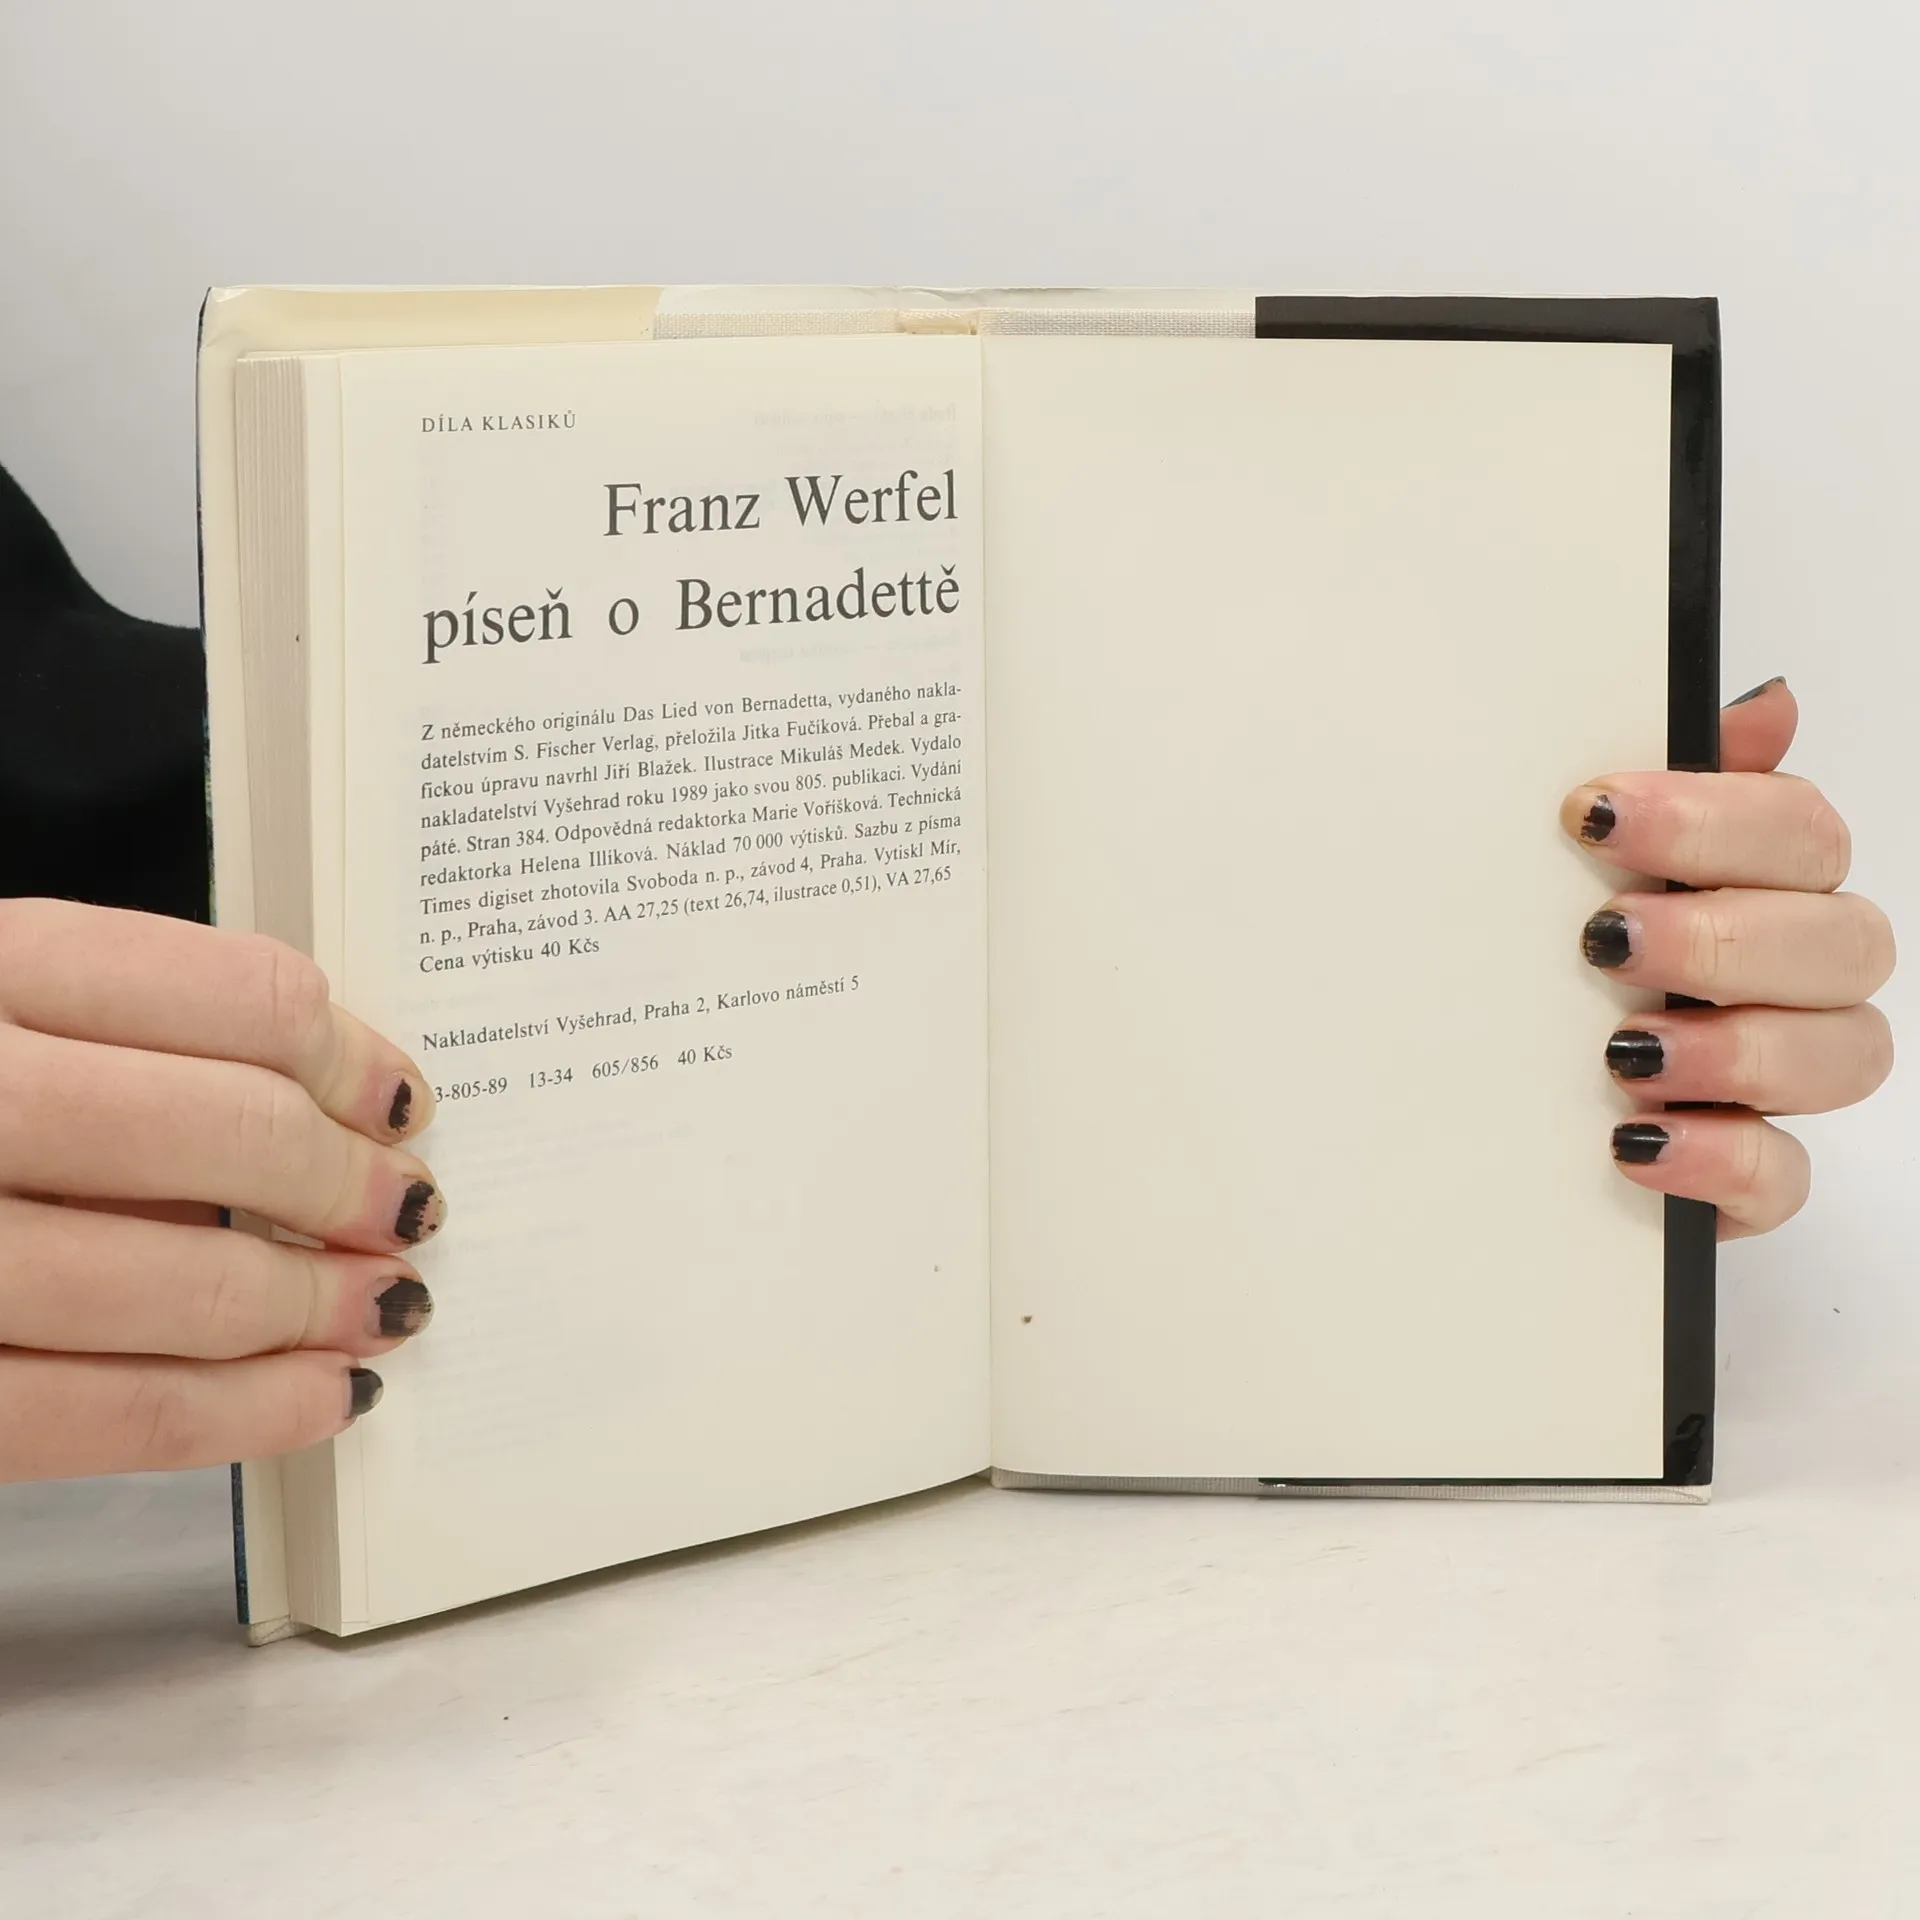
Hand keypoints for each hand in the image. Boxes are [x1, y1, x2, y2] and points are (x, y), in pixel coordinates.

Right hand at [0, 900, 442, 1480]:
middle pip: (219, 1134)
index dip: (348, 1054)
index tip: (399, 1100)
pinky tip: (317, 1401)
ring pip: (173, 1287)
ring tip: (384, 1307)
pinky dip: (235, 1416)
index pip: (230, 993)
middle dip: (340, 1186)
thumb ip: (123, 1048)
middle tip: (408, 1211)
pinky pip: (94, 1418)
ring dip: (312, 1308)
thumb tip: (332, 1114)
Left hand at [1562, 679, 1893, 1237]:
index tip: (1593, 813)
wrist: (1466, 1100)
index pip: (1801, 831)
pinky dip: (1719, 1157)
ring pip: (1847, 1055)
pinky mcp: (1747, 1176)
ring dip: (1736, 1047)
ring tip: (1623, 1048)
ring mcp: (1778, 1080)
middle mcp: (1791, 976)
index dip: (1713, 816)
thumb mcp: (1574, 861)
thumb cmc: (1540, 956)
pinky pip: (1785, 1176)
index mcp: (1760, 883)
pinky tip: (1637, 1139)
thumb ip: (1672, 782)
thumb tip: (1768, 704)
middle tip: (1604, 936)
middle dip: (1723, 934)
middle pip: (1847, 941)